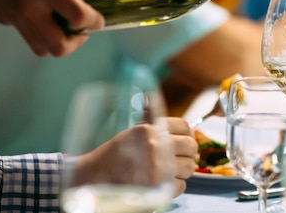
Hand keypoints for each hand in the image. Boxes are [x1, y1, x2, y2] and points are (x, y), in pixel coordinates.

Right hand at [0, 0, 110, 56]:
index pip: (77, 16)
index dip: (95, 22)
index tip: (100, 19)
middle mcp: (27, 6)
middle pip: (58, 47)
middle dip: (77, 43)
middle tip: (83, 29)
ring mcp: (12, 14)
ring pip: (40, 47)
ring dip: (58, 41)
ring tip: (67, 26)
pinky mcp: (1, 16)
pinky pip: (24, 32)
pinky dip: (39, 30)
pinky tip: (44, 12)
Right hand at [72, 118, 196, 196]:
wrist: (95, 179)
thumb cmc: (112, 156)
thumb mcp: (131, 132)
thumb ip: (149, 119)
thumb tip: (153, 97)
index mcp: (148, 130)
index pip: (184, 126)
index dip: (186, 133)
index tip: (184, 139)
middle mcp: (155, 147)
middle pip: (191, 146)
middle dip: (186, 152)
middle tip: (179, 156)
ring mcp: (158, 168)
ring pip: (189, 167)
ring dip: (181, 170)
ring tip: (169, 170)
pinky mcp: (159, 188)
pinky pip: (181, 186)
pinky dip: (174, 186)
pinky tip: (163, 182)